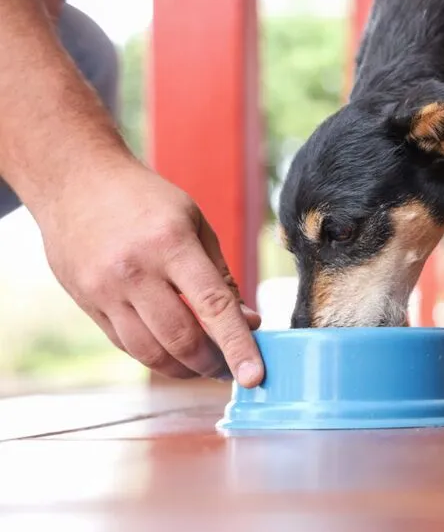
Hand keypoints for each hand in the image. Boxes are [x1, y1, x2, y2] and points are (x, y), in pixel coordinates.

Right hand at [37, 160, 264, 386]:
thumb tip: (247, 322)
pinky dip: (156, 356)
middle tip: (232, 368)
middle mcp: (134, 271)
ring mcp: (105, 290)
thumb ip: (220, 276)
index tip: (254, 377)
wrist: (75, 181)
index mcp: (170, 243)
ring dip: (184, 369)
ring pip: (151, 352)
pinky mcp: (87, 303)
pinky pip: (126, 345)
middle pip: (181, 339)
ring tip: (205, 365)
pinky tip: (173, 352)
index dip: (237, 345)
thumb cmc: (145, 200)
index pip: (213, 306)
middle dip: (213, 363)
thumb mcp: (194, 222)